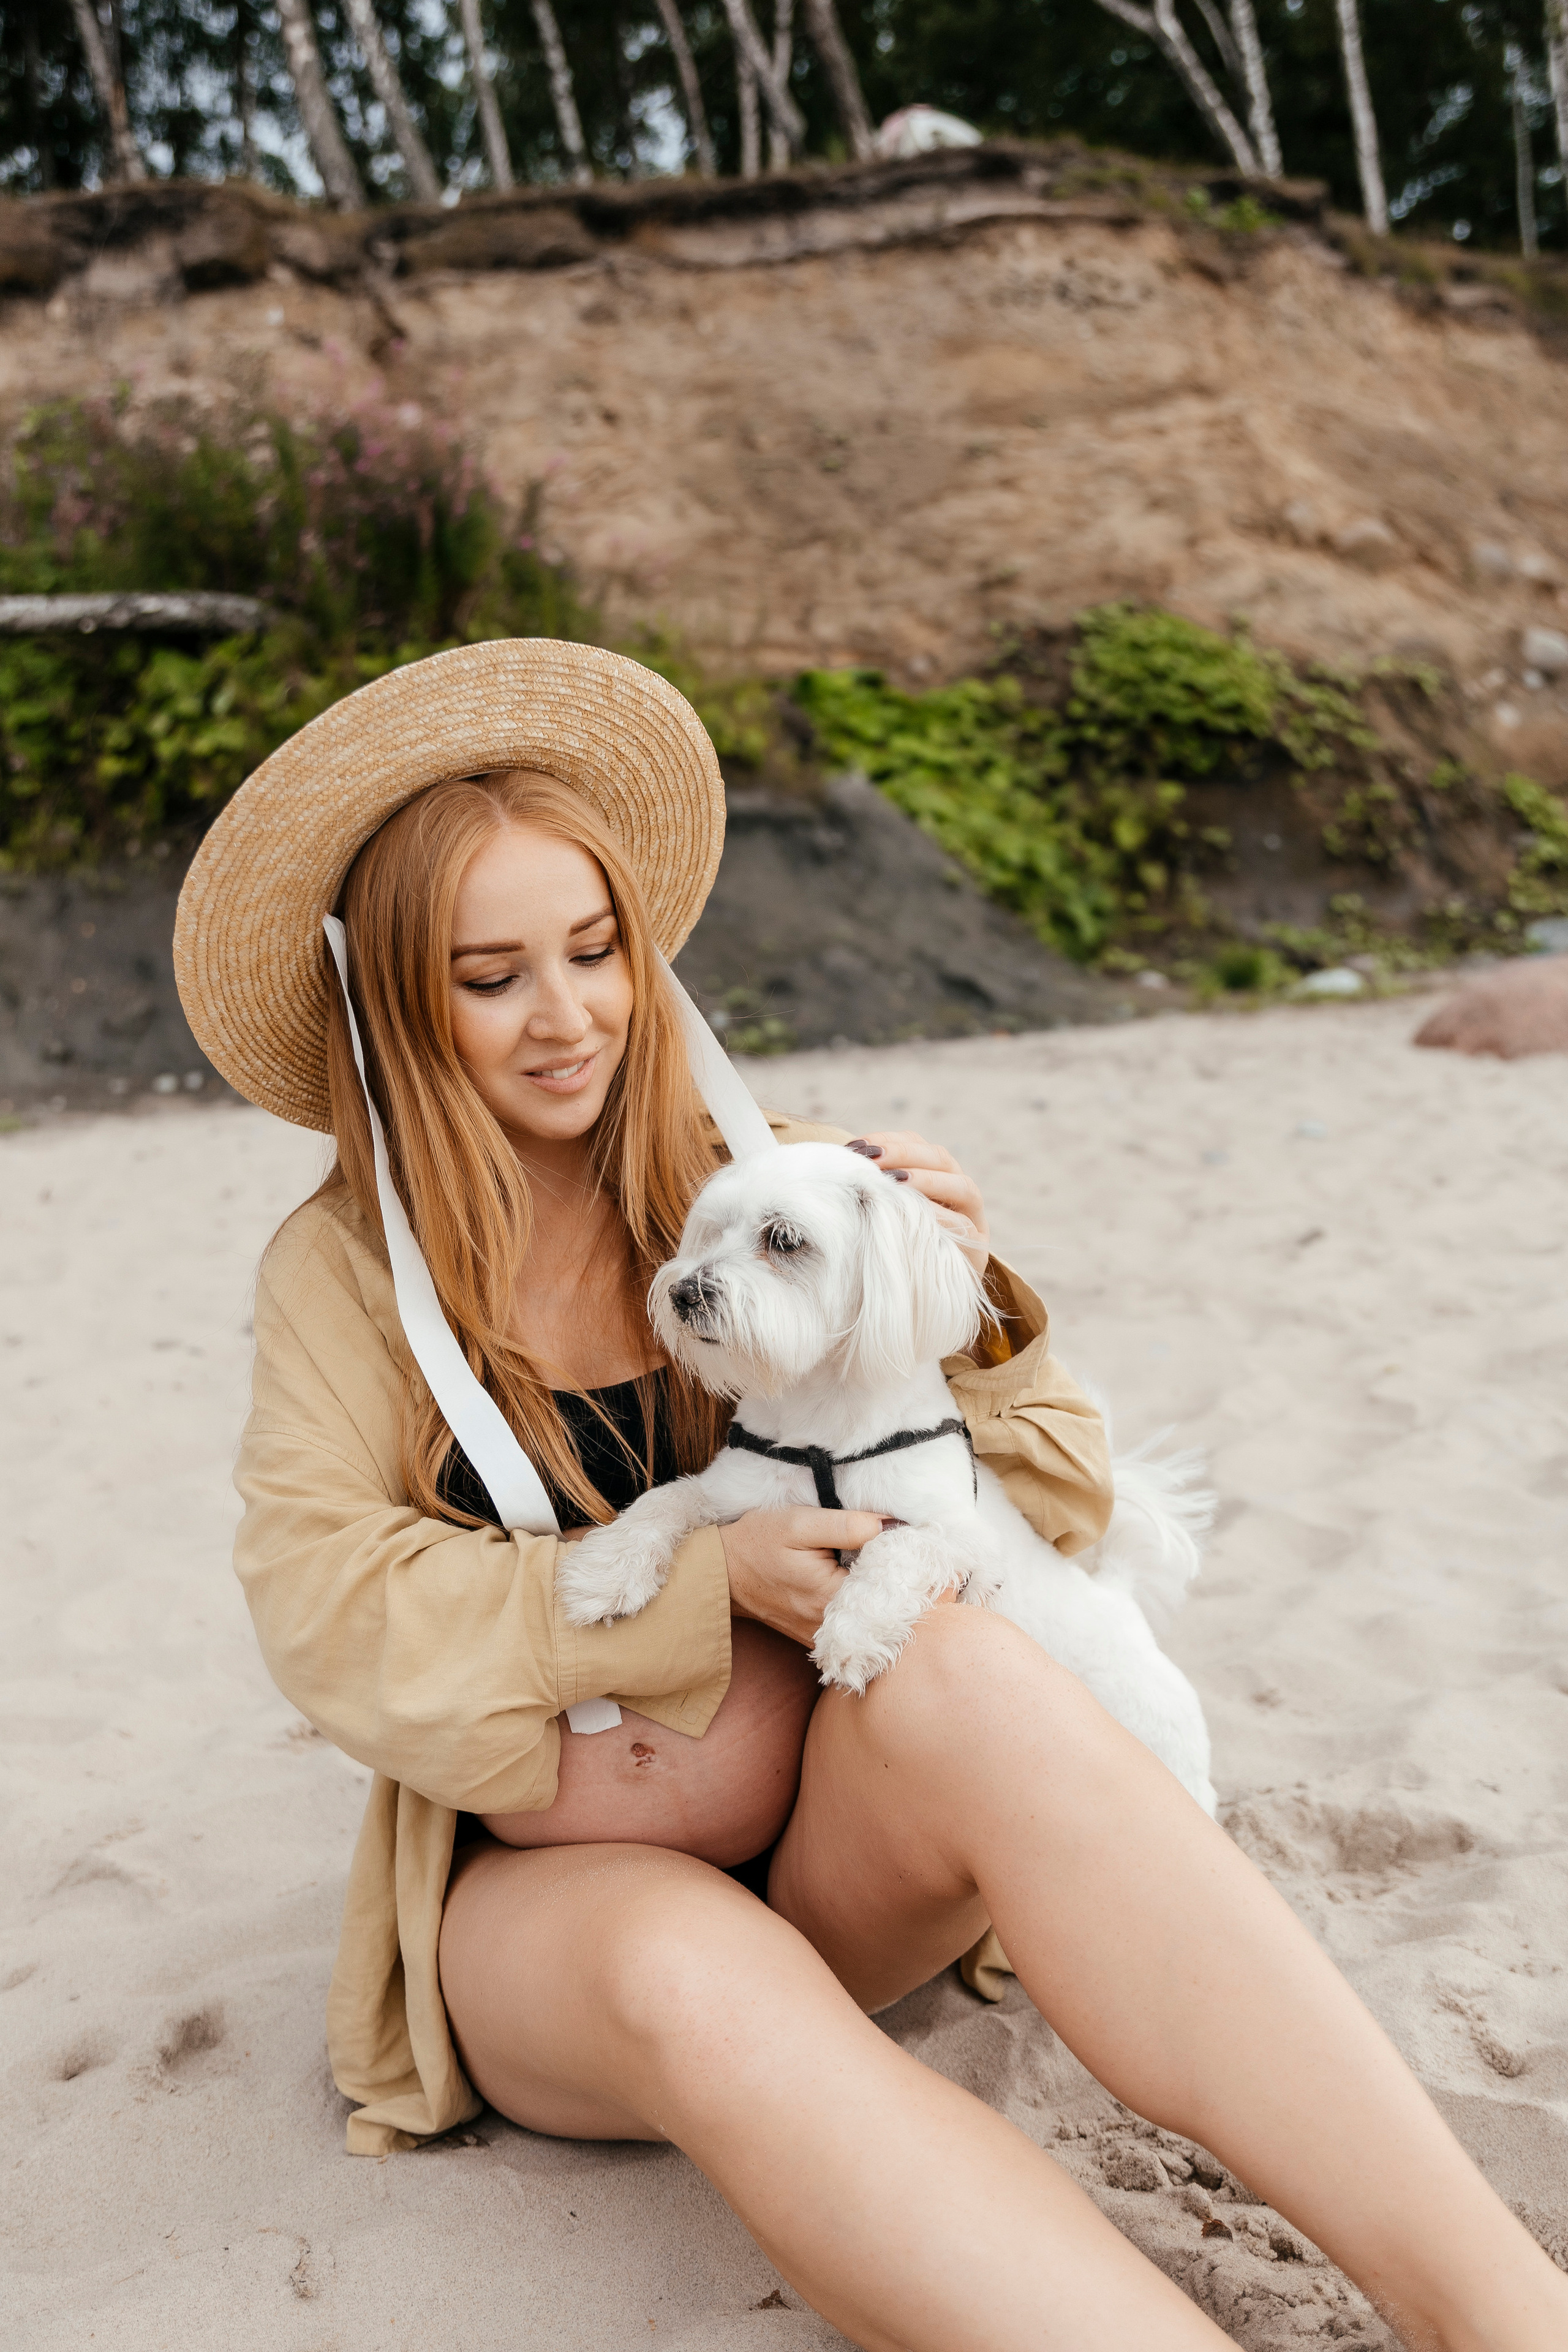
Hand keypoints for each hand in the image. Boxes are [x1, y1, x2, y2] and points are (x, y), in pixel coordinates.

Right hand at [720, 1507, 885, 1647]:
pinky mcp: (814, 1636)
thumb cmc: (757, 1542)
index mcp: (831, 1598)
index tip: (903, 1538)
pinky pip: (849, 1622)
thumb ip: (846, 1525)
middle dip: (891, 1574)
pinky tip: (854, 1578)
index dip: (899, 1559)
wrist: (721, 1571)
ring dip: (875, 1588)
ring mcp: (821, 1636)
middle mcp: (830, 1626)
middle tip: (892, 1545)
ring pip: (867, 1614)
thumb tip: (890, 1525)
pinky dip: (858, 1601)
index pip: (888, 1584)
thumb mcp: (799, 1523)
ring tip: (872, 1559)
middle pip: (881, 1602)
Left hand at [846, 1131, 990, 1272]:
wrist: (916, 1307)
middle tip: (872, 1159)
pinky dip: (939, 1217)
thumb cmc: (890, 1255)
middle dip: (905, 1154)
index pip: (919, 1146)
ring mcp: (972, 1221)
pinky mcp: (975, 1250)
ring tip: (894, 1182)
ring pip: (963, 1187)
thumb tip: (840, 1165)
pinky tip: (912, 1215)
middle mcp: (959, 1194)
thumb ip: (873, 1191)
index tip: (858, 1146)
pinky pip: (963, 1228)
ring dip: (927, 1180)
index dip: (891, 1141)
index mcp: (936, 1176)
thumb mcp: (881, 1218)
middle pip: (941, 1159)